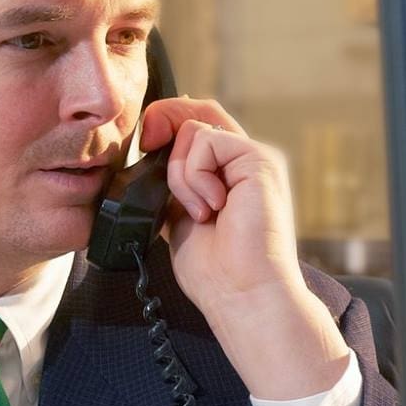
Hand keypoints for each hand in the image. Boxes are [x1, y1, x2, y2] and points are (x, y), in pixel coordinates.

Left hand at [138, 97, 352, 398]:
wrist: (243, 295)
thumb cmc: (217, 272)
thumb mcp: (177, 219)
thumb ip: (171, 186)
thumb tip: (147, 159)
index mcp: (228, 175)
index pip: (197, 124)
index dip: (167, 121)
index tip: (146, 144)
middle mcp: (244, 162)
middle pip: (199, 110)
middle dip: (164, 120)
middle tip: (149, 147)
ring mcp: (254, 159)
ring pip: (195, 130)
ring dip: (180, 174)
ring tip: (199, 212)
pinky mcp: (260, 160)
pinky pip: (207, 142)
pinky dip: (194, 176)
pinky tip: (211, 207)